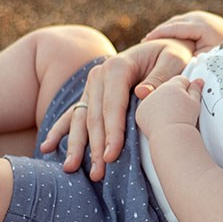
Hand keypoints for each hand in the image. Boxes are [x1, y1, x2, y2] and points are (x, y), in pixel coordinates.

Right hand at [40, 39, 193, 178]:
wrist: (163, 47)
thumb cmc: (173, 55)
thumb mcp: (175, 59)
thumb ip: (161, 77)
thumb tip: (141, 94)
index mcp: (117, 67)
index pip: (112, 106)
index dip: (112, 132)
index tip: (112, 155)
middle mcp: (99, 74)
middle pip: (94, 117)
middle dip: (94, 147)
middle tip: (98, 174)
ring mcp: (92, 85)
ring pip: (80, 119)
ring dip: (76, 145)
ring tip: (71, 168)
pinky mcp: (91, 94)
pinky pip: (74, 115)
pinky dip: (60, 131)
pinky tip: (47, 147)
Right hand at [144, 9, 222, 54]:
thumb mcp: (212, 57)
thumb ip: (196, 61)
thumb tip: (180, 70)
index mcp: (201, 26)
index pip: (175, 28)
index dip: (159, 34)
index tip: (145, 41)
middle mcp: (198, 17)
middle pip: (172, 23)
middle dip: (157, 32)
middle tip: (141, 43)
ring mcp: (196, 16)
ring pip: (174, 22)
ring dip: (162, 31)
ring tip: (147, 42)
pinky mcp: (195, 18)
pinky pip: (178, 23)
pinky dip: (168, 30)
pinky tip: (159, 39)